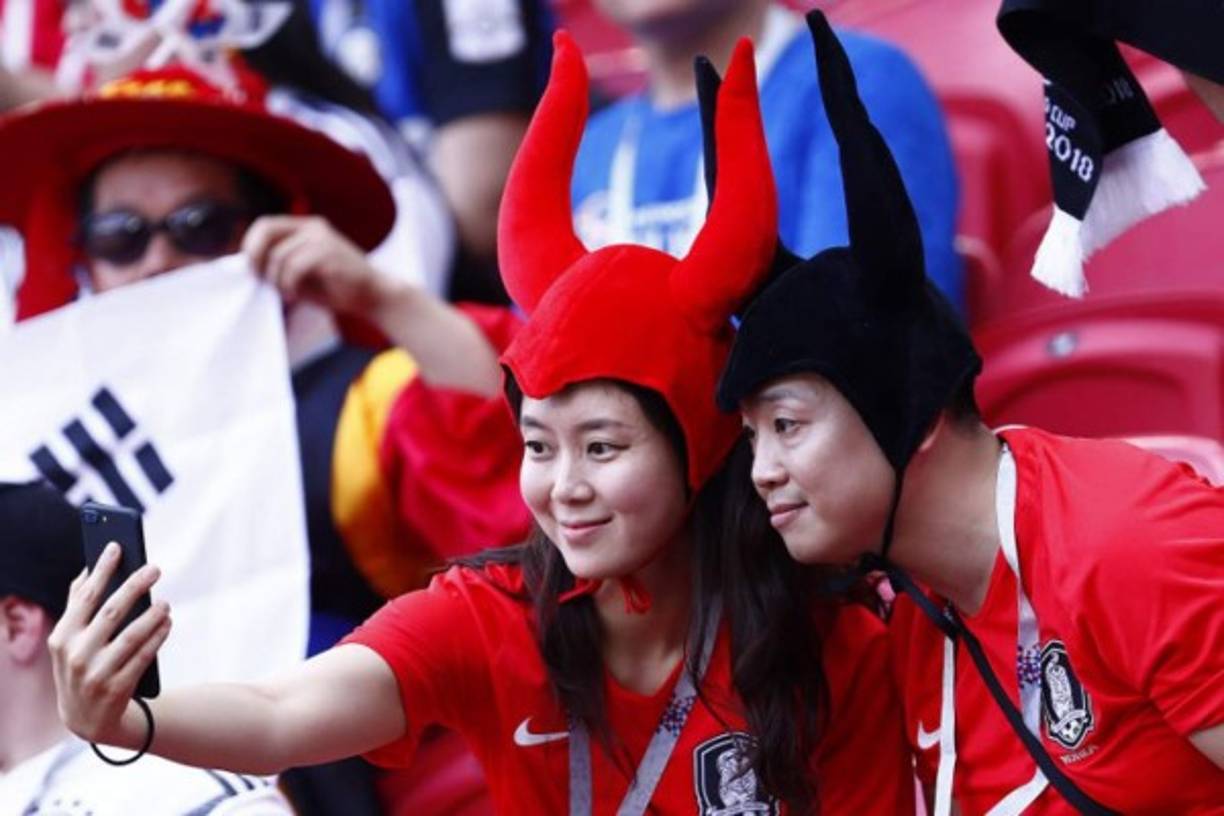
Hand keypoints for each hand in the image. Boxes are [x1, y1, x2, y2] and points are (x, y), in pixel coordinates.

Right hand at [47, 542, 170, 743]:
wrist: (86, 720)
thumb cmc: (81, 666)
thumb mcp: (69, 641)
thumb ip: (76, 607)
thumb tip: (86, 570)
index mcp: (62, 637)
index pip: (85, 596)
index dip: (102, 569)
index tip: (118, 546)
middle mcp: (76, 654)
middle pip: (111, 611)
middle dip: (134, 586)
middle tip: (154, 568)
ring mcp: (96, 673)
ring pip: (131, 635)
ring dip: (152, 614)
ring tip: (165, 601)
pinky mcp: (117, 688)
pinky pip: (144, 656)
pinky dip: (158, 636)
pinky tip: (168, 622)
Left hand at [242, 215, 399, 316]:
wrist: (374, 296)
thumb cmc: (337, 289)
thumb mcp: (303, 273)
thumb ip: (280, 264)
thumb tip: (249, 267)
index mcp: (306, 228)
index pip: (265, 225)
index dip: (250, 245)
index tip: (251, 270)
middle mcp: (313, 227)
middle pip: (266, 229)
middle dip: (255, 255)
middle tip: (258, 279)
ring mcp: (322, 238)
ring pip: (279, 255)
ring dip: (276, 280)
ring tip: (288, 294)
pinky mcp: (328, 253)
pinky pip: (293, 267)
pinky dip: (289, 285)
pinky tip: (296, 295)